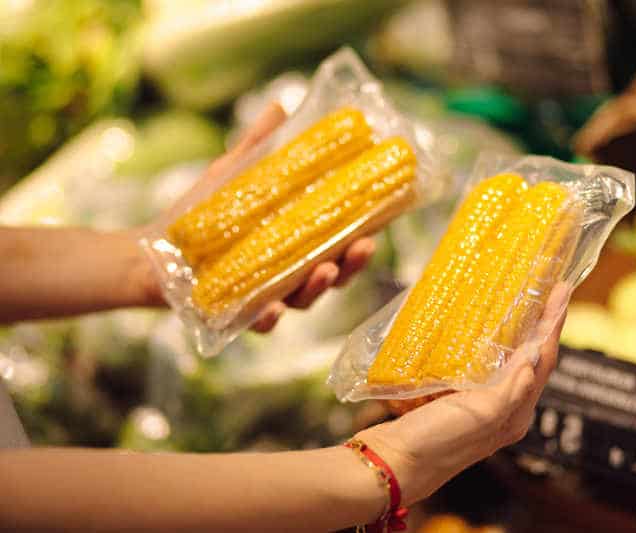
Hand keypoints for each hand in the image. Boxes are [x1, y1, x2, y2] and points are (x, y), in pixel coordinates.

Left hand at [137, 103, 375, 331]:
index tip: (379, 219)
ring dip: (319, 288)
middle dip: (352, 264)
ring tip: (325, 271)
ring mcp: (268, 295)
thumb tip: (281, 106)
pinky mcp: (238, 314)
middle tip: (362, 247)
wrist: (154, 252)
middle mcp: (290, 272)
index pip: (339, 240)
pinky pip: (260, 322)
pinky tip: (274, 309)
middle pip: (333, 273)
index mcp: (297, 242)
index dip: (363, 234)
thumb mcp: (233, 174)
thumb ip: (258, 146)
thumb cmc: (201, 215)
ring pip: (304, 298)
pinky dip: (269, 318)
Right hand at [356, 284, 569, 505]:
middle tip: (548, 290)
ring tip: (522, 303)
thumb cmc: (436, 444)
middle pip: (531, 359)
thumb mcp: (481, 416)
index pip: (543, 361)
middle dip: (541, 325)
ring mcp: (479, 405)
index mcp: (515, 415)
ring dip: (518, 333)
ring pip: (507, 361)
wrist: (392, 464)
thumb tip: (535, 355)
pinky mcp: (455, 400)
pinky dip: (487, 345)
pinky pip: (480, 366)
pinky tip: (479, 330)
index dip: (554, 325)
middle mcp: (503, 410)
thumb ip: (511, 389)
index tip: (563, 291)